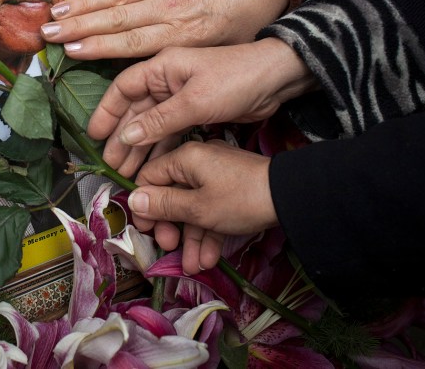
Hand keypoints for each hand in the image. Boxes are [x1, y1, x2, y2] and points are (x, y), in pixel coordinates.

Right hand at [40, 0, 288, 59]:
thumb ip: (186, 62)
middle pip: (115, 18)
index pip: (132, 41)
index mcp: (183, 32)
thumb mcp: (222, 48)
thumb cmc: (249, 16)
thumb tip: (156, 82)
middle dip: (78, 26)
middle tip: (47, 32)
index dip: (98, 46)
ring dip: (83, 5)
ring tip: (54, 13)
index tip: (71, 50)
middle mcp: (168, 7)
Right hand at [86, 38, 314, 177]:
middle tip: (111, 165)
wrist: (277, 79)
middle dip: (122, 138)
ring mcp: (180, 98)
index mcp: (161, 67)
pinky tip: (151, 167)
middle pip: (135, 111)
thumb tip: (127, 136)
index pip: (123, 88)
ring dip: (139, 148)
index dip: (106, 111)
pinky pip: (170, 132)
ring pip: (152, 125)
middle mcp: (167, 81)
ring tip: (127, 173)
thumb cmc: (236, 79)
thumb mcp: (195, 101)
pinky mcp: (195, 112)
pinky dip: (160, 149)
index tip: (95, 136)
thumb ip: (160, 120)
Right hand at [126, 139, 277, 274]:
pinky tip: (209, 259)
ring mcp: (217, 177)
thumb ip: (163, 205)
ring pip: (194, 208)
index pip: (149, 177)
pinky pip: (212, 210)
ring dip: (192, 238)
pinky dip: (210, 233)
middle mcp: (198, 163)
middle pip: (172, 195)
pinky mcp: (233, 191)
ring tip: (193, 266)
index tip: (145, 230)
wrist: (291, 198)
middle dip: (170, 227)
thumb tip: (133, 200)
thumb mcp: (197, 208)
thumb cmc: (239, 199)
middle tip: (169, 248)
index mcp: (185, 158)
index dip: (144, 205)